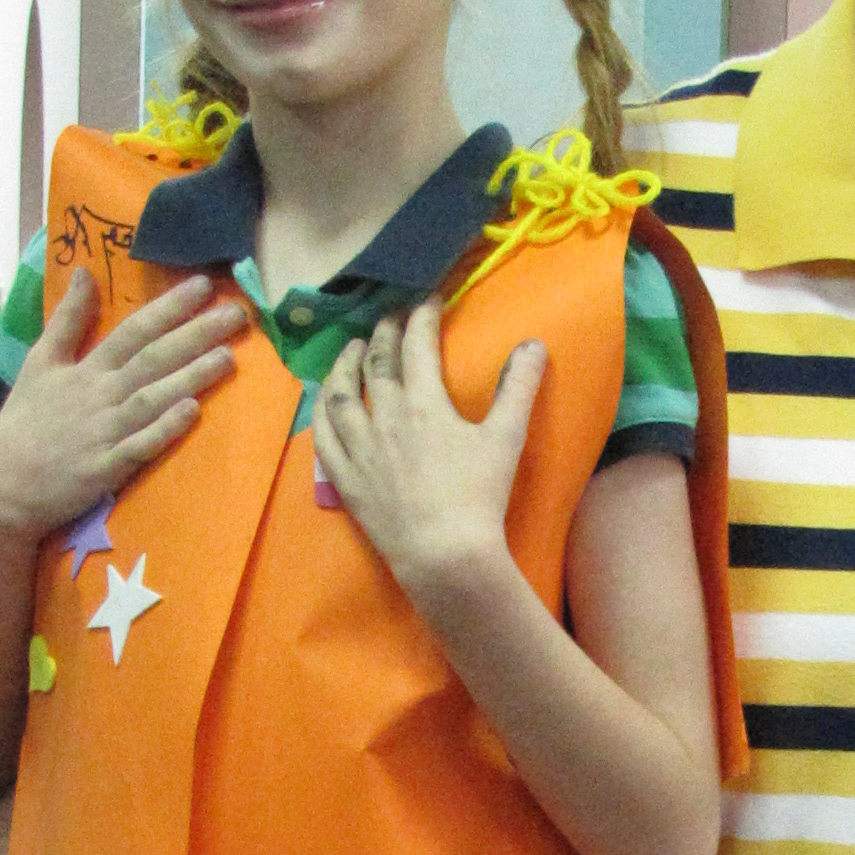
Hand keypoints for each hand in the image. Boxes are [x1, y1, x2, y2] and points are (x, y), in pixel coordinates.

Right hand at [0, 270, 241, 545]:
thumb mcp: (39, 362)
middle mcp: (100, 394)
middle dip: (196, 334)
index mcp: (86, 369)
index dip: (169, 308)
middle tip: (237, 314)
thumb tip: (84, 272)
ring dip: (190, 376)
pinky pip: (140, 445)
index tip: (204, 285)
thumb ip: (66, 319)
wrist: (1, 484)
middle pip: (154, 358)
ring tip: (228, 356)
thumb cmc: (24, 422)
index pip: (134, 330)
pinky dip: (164, 428)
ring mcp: (104, 432)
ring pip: (153, 398)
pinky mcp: (105, 468)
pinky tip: (193, 411)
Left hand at [310, 297, 542, 620]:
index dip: (423, 316)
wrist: (444, 554)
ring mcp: (359, 448)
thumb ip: (518, 387)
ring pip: (341, 393)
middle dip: (385, 333)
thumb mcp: (506, 438)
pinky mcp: (345, 478)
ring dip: (345, 364)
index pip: (417, 345)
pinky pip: (323, 436)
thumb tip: (533, 344)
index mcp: (423, 403)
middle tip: (391, 317)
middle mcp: (384, 417)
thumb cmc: (479, 496)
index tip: (429, 300)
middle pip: (377, 362)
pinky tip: (324, 399)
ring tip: (353, 348)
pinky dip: (322, 410)